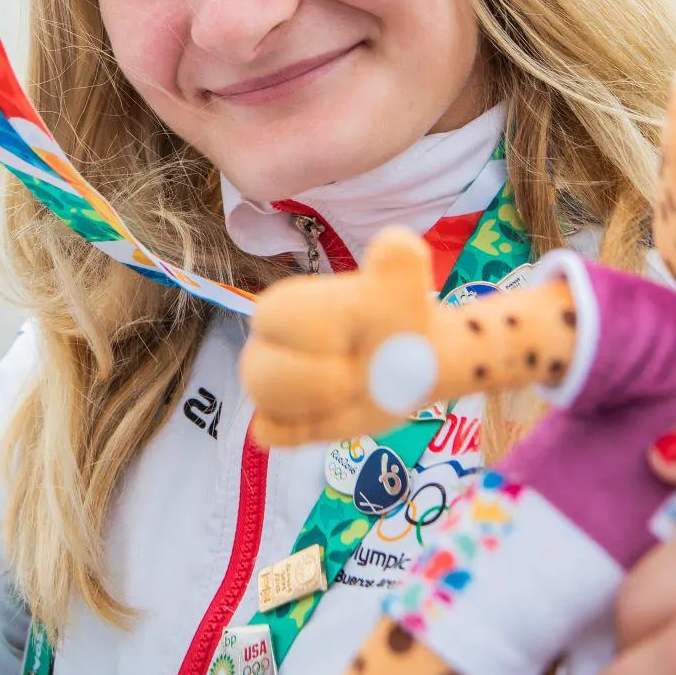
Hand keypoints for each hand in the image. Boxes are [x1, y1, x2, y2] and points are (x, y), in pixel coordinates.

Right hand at [244, 229, 443, 447]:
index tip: (356, 339)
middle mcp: (272, 344)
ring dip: (316, 408)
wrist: (417, 360)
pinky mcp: (285, 418)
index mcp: (287, 306)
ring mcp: (277, 383)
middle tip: (359, 376)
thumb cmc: (401, 318)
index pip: (271, 321)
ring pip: (264, 405)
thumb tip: (397, 242)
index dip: (316, 337)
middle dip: (316, 384)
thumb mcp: (404, 287)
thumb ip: (397, 262)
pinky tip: (337, 411)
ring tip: (353, 391)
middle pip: (259, 375)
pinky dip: (304, 428)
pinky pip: (271, 432)